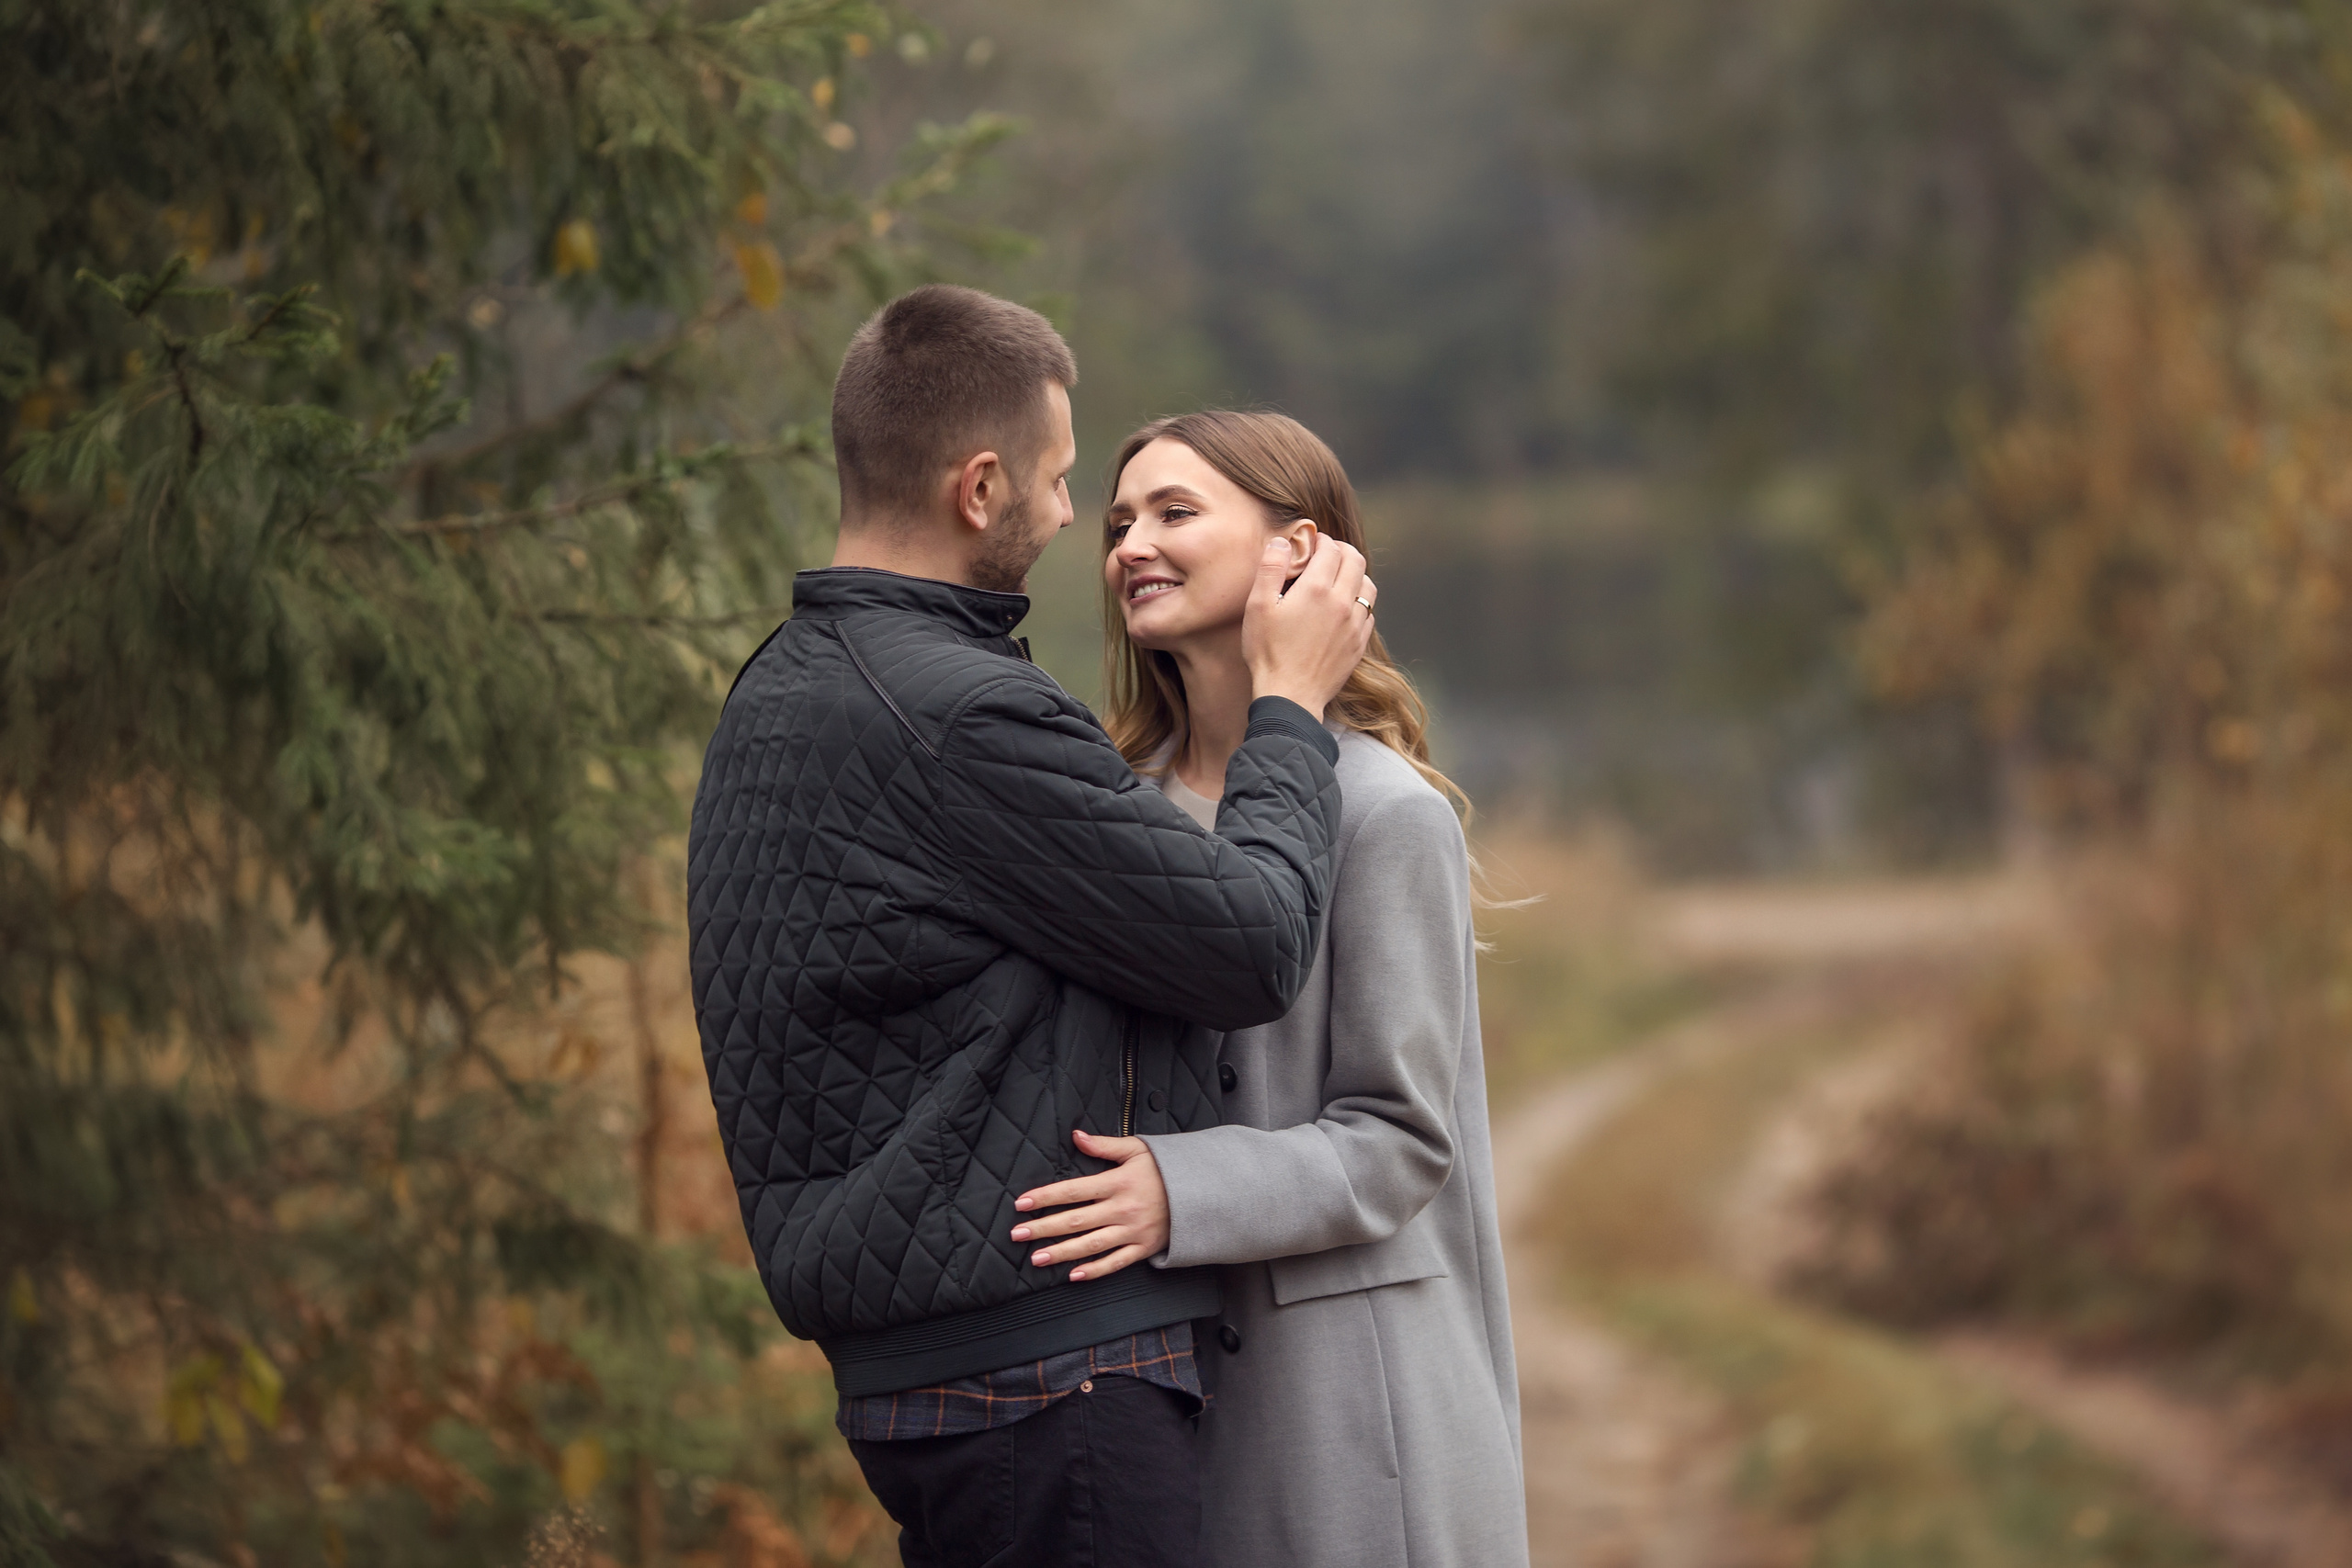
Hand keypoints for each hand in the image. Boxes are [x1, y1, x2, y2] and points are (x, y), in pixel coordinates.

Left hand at [1009, 1129, 1170, 1281]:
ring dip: (1062, 1252)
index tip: (1022, 1204)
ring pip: (1092, 1244)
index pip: (1073, 1190)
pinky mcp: (1143, 1248)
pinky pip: (1116, 1262)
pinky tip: (1074, 1275)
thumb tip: (1075, 1135)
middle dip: (1044, 1228)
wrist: (1203, 1192)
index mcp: (1118, 1182)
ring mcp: (1133, 1231)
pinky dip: (1095, 1271)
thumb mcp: (1137, 1149)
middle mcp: (1122, 1208)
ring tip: (1037, 1259)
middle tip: (1017, 1234)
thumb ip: (1104, 1145)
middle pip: (1076, 1220)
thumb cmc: (1165, 1169)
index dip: (1046, 1197)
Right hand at [1242, 534, 1375, 720]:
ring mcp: (1354, 625)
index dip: (1323, 540)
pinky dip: (1359, 602)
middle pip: (1356, 561)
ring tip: (1339, 577)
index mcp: (1317, 589)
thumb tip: (1283, 542)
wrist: (1290, 696)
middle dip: (1343, 550)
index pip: (1331, 549)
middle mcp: (1342, 602)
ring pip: (1368, 586)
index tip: (1314, 542)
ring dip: (1355, 574)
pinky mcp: (1358, 644)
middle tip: (1328, 552)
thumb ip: (1271, 568)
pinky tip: (1344, 607)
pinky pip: (1368, 613)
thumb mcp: (1258, 606)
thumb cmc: (1268, 652)